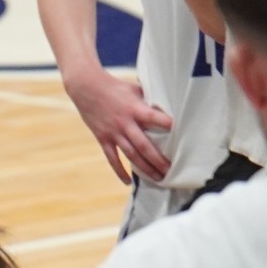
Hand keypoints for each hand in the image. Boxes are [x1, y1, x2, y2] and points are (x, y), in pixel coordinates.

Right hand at [61, 66, 175, 183]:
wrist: (86, 87)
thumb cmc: (114, 86)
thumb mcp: (134, 89)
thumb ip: (148, 100)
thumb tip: (165, 108)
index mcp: (134, 108)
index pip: (153, 117)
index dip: (166, 124)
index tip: (180, 133)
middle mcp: (124, 123)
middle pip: (144, 145)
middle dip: (158, 159)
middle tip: (171, 170)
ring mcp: (113, 133)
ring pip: (131, 155)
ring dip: (145, 168)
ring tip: (158, 178)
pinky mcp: (103, 138)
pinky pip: (112, 158)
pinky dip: (120, 171)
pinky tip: (128, 182)